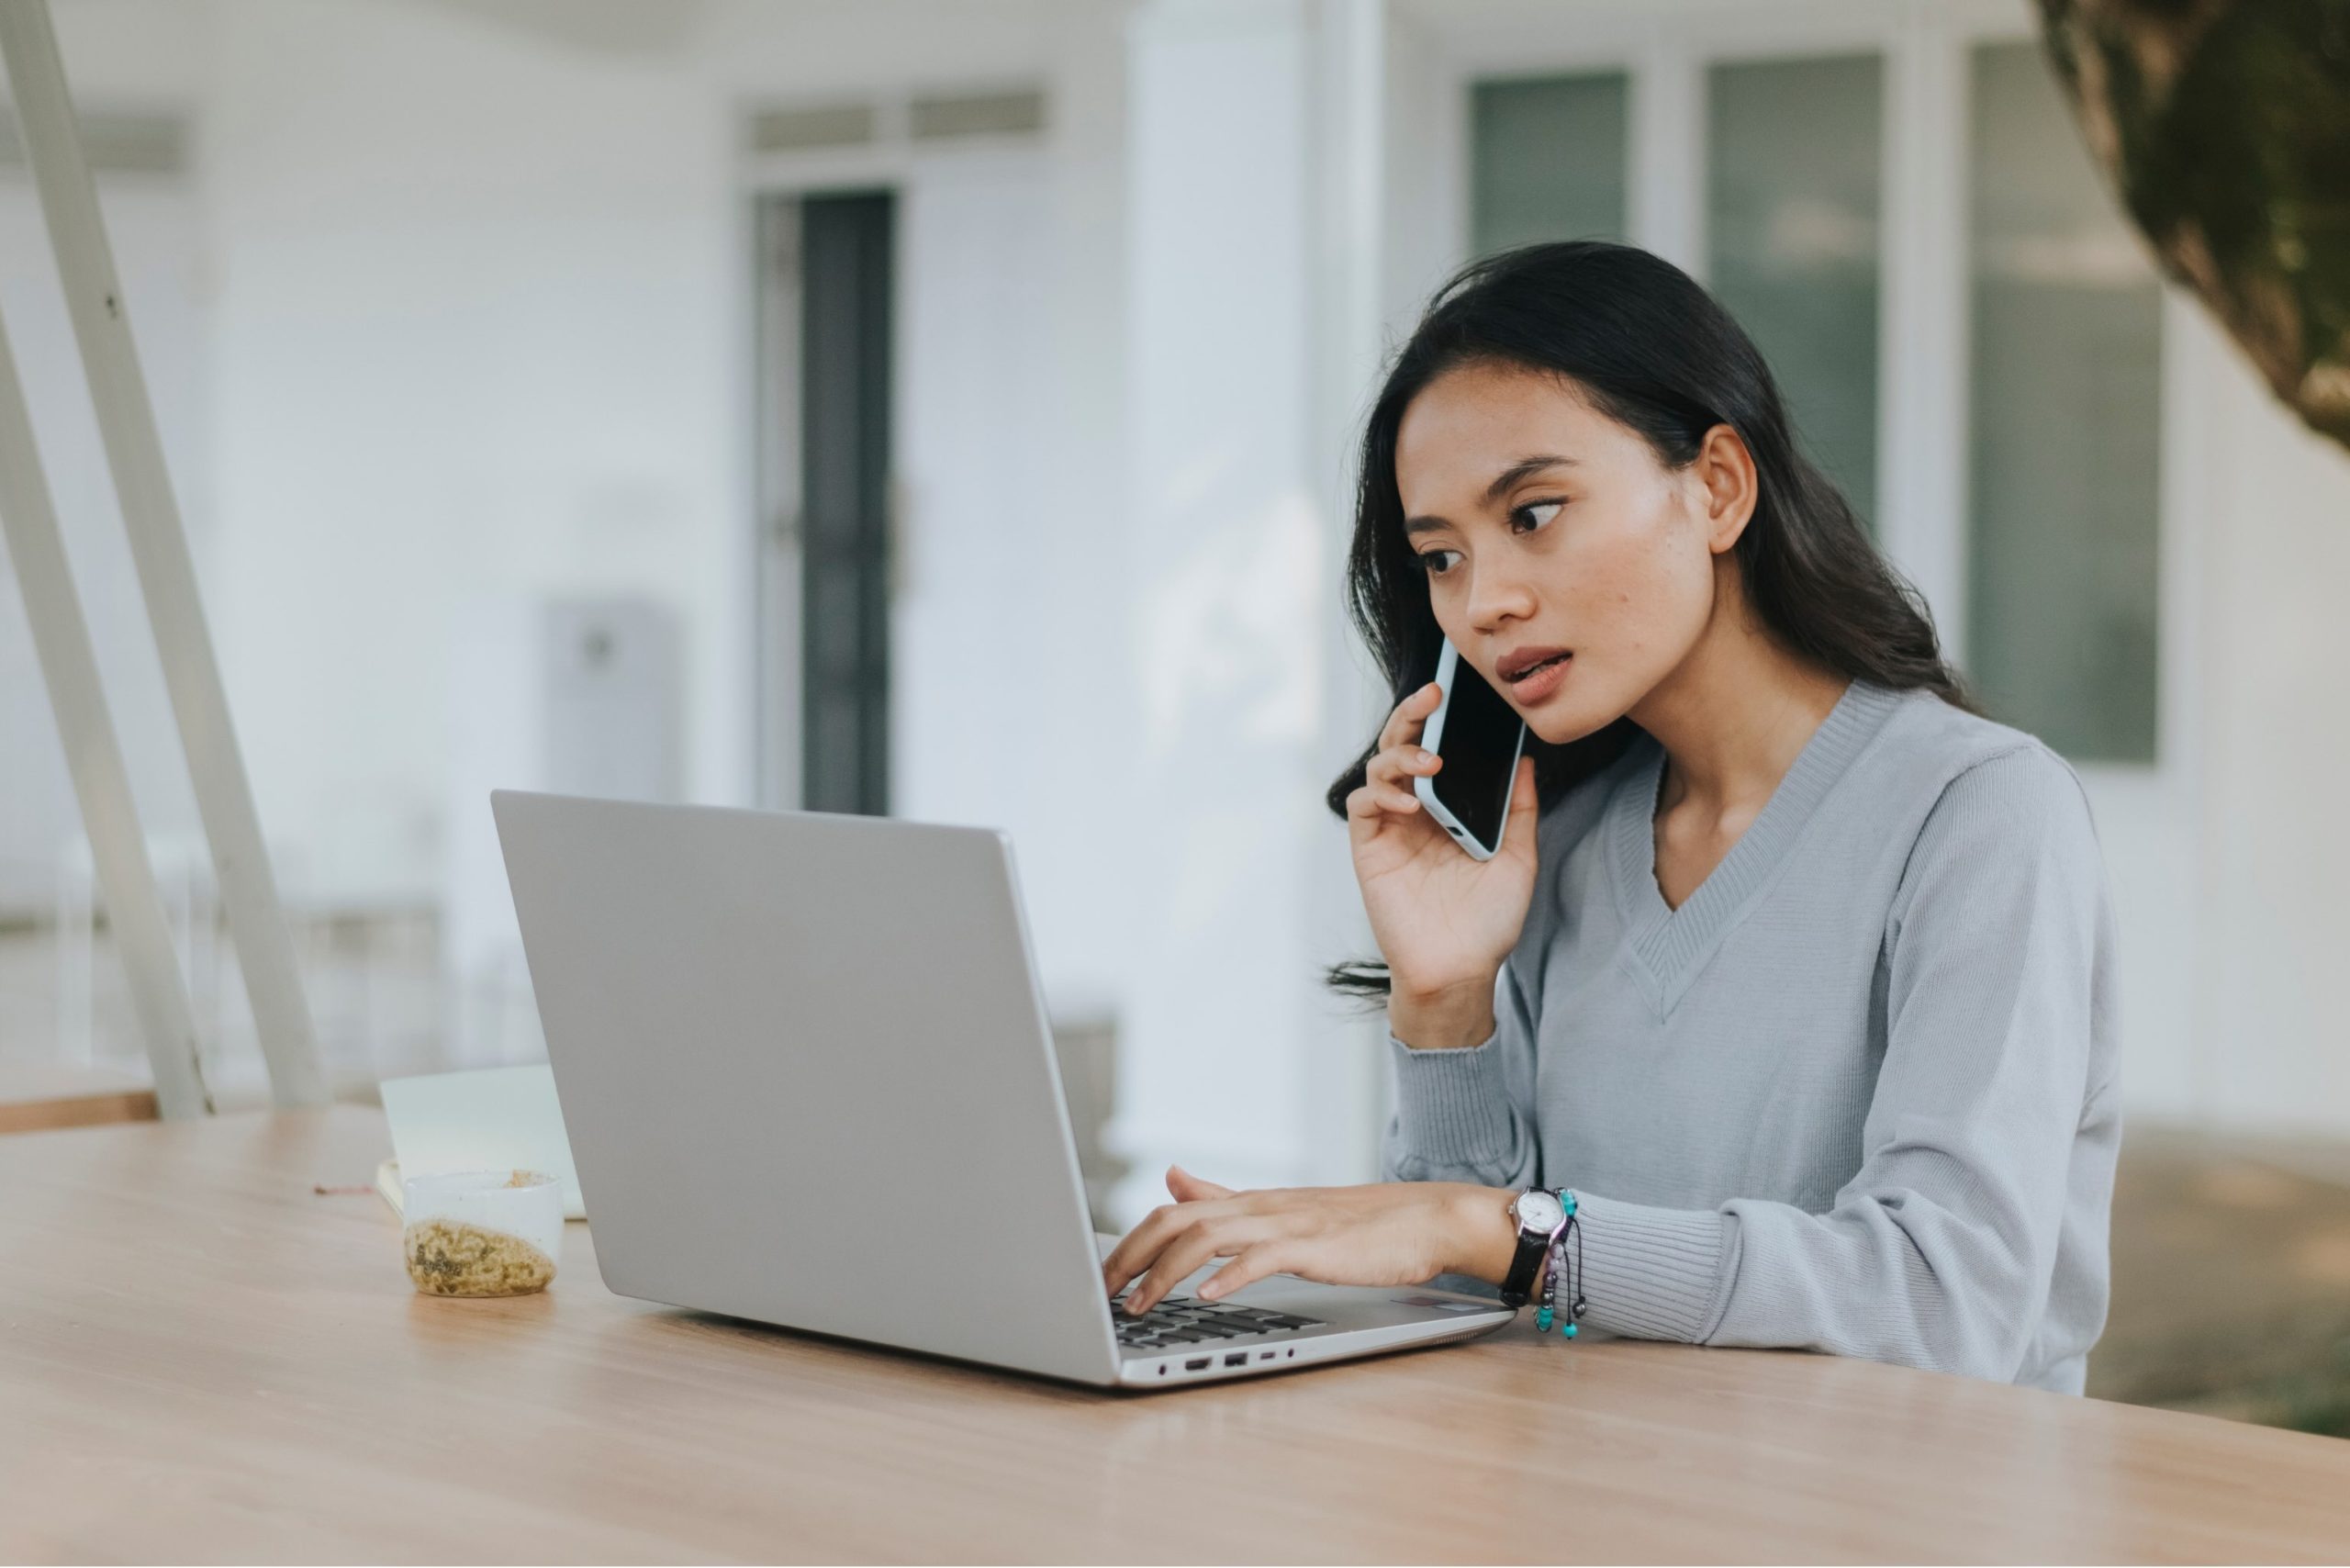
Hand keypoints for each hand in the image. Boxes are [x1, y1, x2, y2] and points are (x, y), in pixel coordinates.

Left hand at [1100, 1165, 1514, 1314]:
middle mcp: (1261, 1207)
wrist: (1428, 1218)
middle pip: (1177, 1220)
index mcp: (1251, 1202)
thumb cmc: (1360, 1225)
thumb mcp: (1282, 1210)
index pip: (1174, 1211)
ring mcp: (1288, 1223)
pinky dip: (1231, 1275)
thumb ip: (1225, 1198)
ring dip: (1166, 1272)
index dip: (1129, 1240)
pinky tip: (1208, 1296)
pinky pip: (1264, 1257)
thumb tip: (1172, 1177)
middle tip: (1100, 1293)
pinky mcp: (1316, 1246)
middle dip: (1130, 1255)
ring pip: (1209, 1235)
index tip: (1098, 1274)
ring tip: (1138, 1303)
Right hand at [1347, 681, 1539, 1044]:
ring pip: (1379, 768)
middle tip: (1432, 697)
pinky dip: (1381, 793)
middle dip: (1413, 716)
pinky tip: (1409, 802)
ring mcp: (1391, 828)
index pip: (1438, 748)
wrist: (1461, 969)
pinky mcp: (1370, 849)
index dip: (1440, 720)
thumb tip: (1526, 761)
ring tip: (1428, 762)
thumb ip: (1518, 809)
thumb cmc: (1488, 921)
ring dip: (1401, 756)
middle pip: (1402, 746)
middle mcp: (1416, 810)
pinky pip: (1364, 806)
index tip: (1456, 692)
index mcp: (1448, 806)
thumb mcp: (1518, 858)